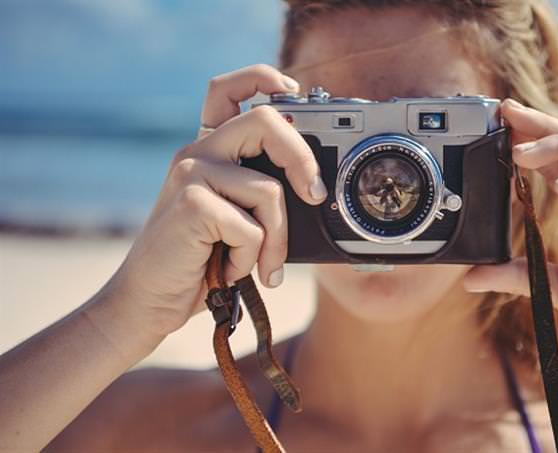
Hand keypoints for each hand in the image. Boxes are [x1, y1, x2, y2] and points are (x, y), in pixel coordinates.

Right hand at [104, 64, 326, 337]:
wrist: (149, 302)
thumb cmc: (199, 262)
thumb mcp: (233, 220)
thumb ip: (258, 194)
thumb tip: (314, 189)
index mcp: (206, 151)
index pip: (226, 90)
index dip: (261, 78)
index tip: (292, 91)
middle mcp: (196, 153)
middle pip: (265, 121)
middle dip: (302, 159)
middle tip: (316, 195)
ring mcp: (191, 175)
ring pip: (269, 190)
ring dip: (277, 239)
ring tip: (260, 265)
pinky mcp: (191, 204)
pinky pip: (251, 228)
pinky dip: (250, 259)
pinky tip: (228, 270)